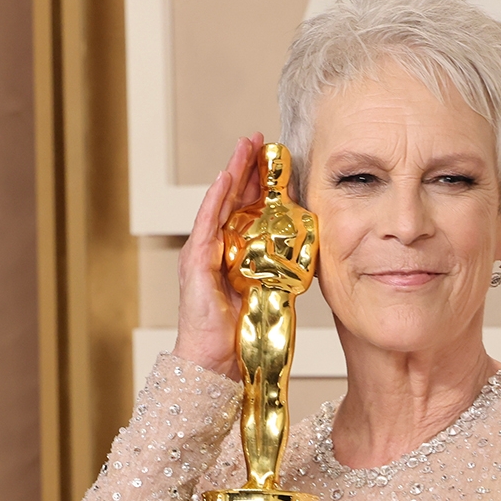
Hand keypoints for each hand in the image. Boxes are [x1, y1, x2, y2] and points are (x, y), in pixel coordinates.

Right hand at [171, 134, 264, 378]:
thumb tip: (304, 255)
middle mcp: (215, 247)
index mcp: (233, 253)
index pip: (245, 209)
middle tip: (257, 139)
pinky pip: (207, 224)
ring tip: (244, 147)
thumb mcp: (268, 292)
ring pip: (219, 203)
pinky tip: (226, 178)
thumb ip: (279, 270)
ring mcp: (203, 252)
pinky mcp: (197, 262)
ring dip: (232, 173)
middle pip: (231, 198)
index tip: (272, 159)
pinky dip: (216, 199)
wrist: (214, 361)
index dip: (257, 183)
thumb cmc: (238, 333)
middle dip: (245, 167)